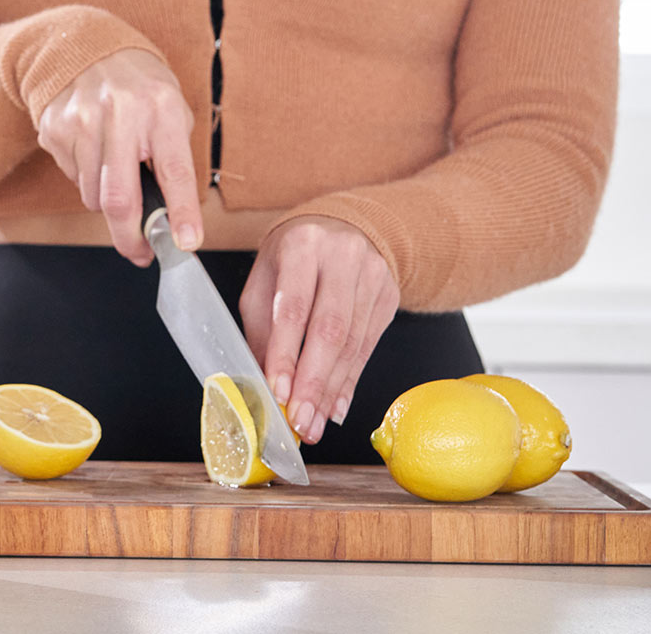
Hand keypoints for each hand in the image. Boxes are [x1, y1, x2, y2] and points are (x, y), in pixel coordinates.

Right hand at [36, 49, 202, 265]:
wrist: (86, 46)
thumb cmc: (139, 86)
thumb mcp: (170, 109)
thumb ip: (172, 157)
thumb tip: (173, 219)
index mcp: (159, 109)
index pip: (174, 172)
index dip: (181, 213)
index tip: (187, 243)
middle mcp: (119, 114)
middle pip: (119, 199)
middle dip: (130, 237)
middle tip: (140, 253)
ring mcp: (81, 122)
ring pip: (93, 196)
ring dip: (107, 202)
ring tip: (116, 172)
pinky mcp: (55, 130)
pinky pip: (73, 179)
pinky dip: (87, 179)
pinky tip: (93, 150)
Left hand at [239, 216, 399, 443]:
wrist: (343, 227)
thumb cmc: (291, 258)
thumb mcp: (264, 281)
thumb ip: (261, 329)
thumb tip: (261, 385)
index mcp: (302, 246)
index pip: (293, 308)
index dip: (286, 354)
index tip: (278, 392)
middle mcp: (343, 257)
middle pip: (330, 329)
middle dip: (313, 382)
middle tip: (300, 421)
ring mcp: (373, 275)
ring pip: (352, 343)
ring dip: (331, 390)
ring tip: (313, 423)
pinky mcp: (389, 296)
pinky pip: (368, 347)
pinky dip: (349, 381)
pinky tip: (335, 407)